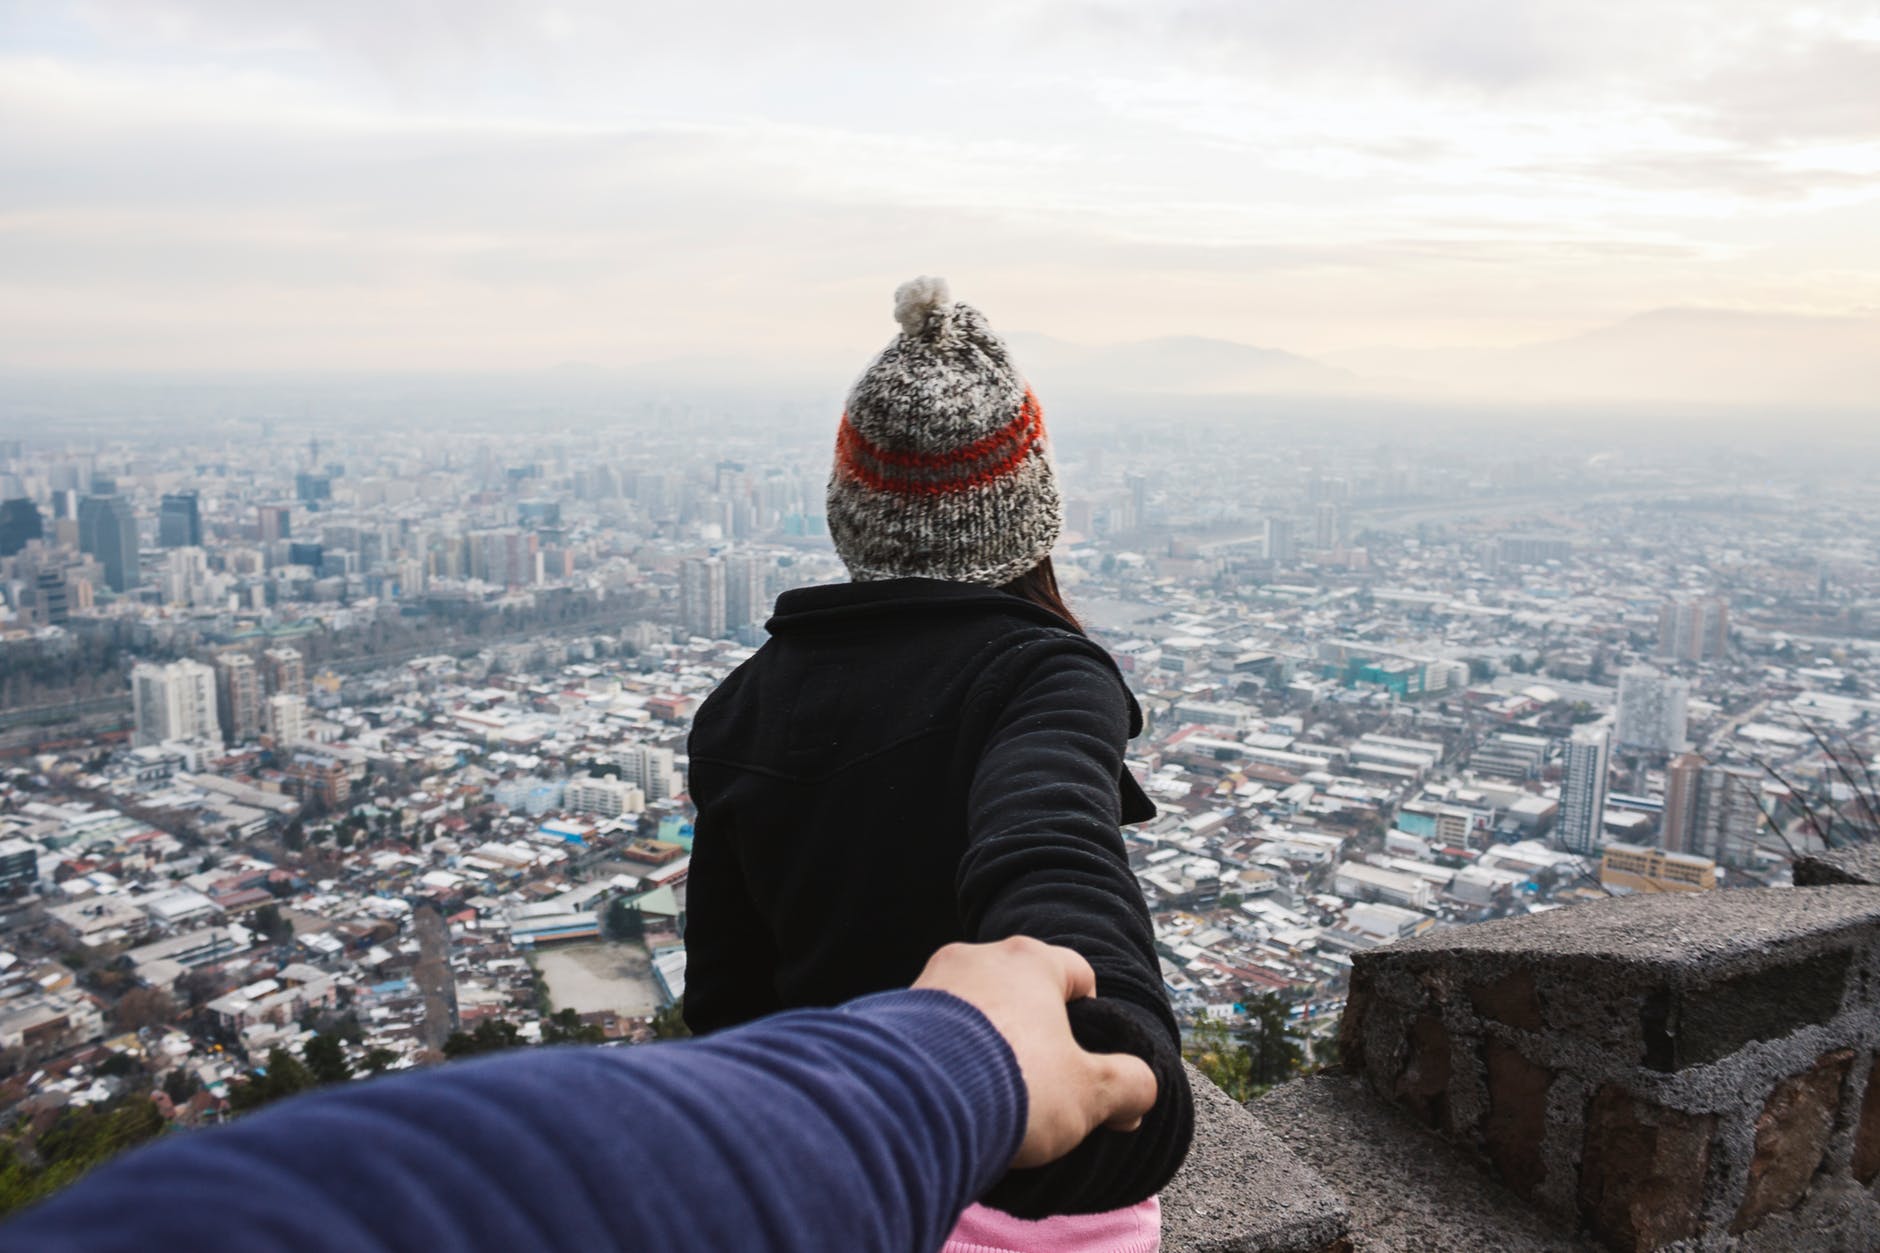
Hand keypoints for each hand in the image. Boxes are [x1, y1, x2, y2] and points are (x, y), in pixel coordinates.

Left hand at [912, 937, 1156, 1168]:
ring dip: (984, 1044)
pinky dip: (944, 1056)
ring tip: (989, 1094)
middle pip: (1021, 991)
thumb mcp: (1090, 1094)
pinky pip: (932, 1031)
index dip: (1090, 1015)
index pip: (1077, 974)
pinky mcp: (891, 1013)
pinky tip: (950, 1096)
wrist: (913, 1103)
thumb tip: (1141, 1090)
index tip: (1085, 1055)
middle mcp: (978, 957)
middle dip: (1032, 1032)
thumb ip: (1129, 1085)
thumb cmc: (1014, 1085)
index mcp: (1032, 961)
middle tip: (1038, 1084)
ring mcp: (930, 981)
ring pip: (973, 1009)